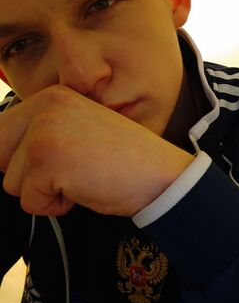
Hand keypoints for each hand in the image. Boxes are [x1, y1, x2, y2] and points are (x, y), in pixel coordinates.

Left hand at [0, 85, 193, 216]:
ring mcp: (45, 131)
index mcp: (51, 97)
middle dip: (27, 175)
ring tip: (82, 177)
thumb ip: (42, 134)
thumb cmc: (123, 161)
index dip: (20, 160)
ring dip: (44, 192)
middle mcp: (44, 106)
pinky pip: (30, 202)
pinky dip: (56, 206)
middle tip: (69, 171)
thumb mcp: (78, 132)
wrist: (160, 175)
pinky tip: (86, 188)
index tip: (56, 164)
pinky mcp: (48, 159)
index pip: (1, 134)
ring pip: (10, 182)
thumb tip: (4, 158)